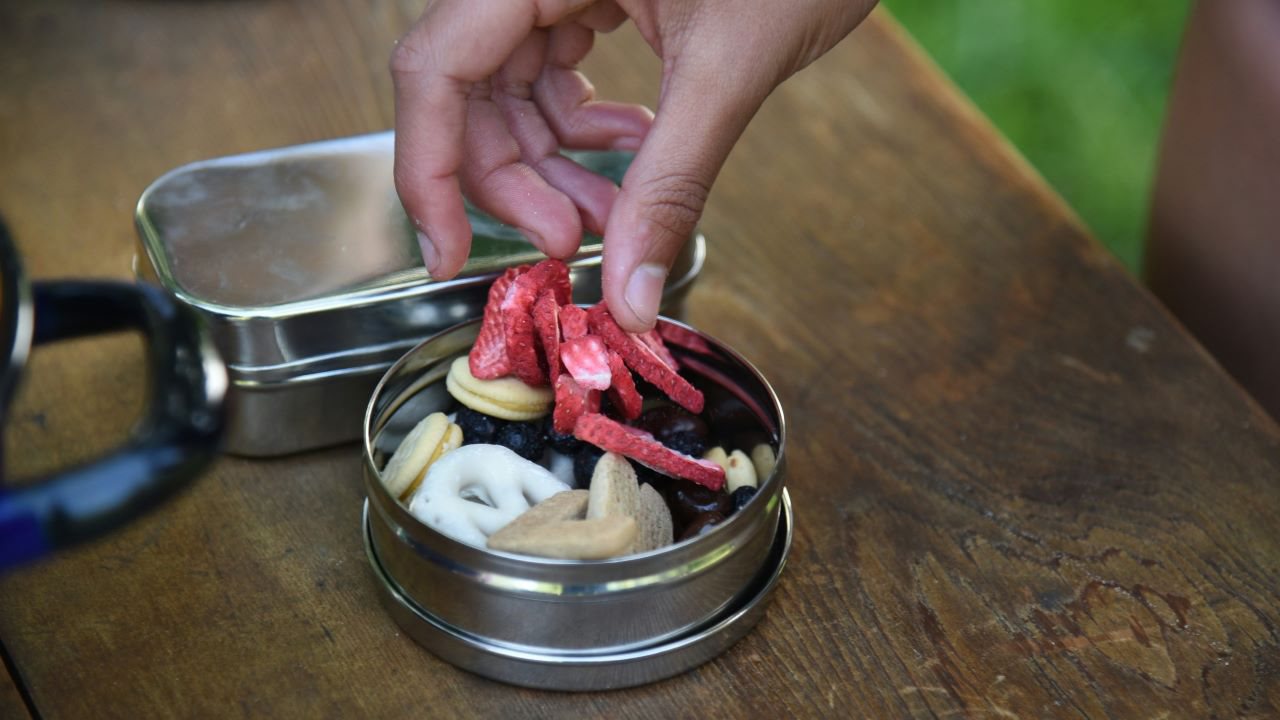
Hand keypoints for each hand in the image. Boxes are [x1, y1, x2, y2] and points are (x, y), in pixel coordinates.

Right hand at [391, 0, 874, 329]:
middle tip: (572, 242)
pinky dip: (586, 128)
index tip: (450, 253)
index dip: (430, 170)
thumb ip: (671, 183)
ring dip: (556, 165)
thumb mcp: (729, 70)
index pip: (437, 67)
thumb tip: (630, 295)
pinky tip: (635, 145)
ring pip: (514, 89)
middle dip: (515, 181)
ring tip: (618, 209)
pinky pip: (555, 70)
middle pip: (471, 90)